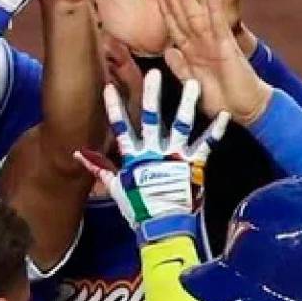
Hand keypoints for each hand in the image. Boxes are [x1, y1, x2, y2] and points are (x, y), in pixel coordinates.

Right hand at [75, 69, 228, 233]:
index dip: (115, 109)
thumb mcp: (117, 188)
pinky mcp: (193, 166)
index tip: (109, 88)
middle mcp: (154, 152)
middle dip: (151, 95)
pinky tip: (224, 116)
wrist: (164, 227)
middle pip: (150, 118)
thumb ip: (100, 169)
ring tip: (193, 84)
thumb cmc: (140, 210)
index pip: (121, 128)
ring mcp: (175, 157)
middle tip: (155, 72)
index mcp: (134, 157)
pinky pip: (206, 145)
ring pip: (180, 125)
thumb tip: (77, 154)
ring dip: (186, 104)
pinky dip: (216, 131)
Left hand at [160, 0, 270, 122]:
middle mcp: (200, 44)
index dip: (163, 10)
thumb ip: (181, 68)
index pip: (173, 26)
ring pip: (197, 15)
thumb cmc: (222, 101)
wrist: (246, 109)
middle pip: (182, 15)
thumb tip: (168, 51)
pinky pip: (218, 24)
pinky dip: (215, 8)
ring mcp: (213, 43)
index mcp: (190, 52)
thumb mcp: (194, 85)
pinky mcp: (227, 46)